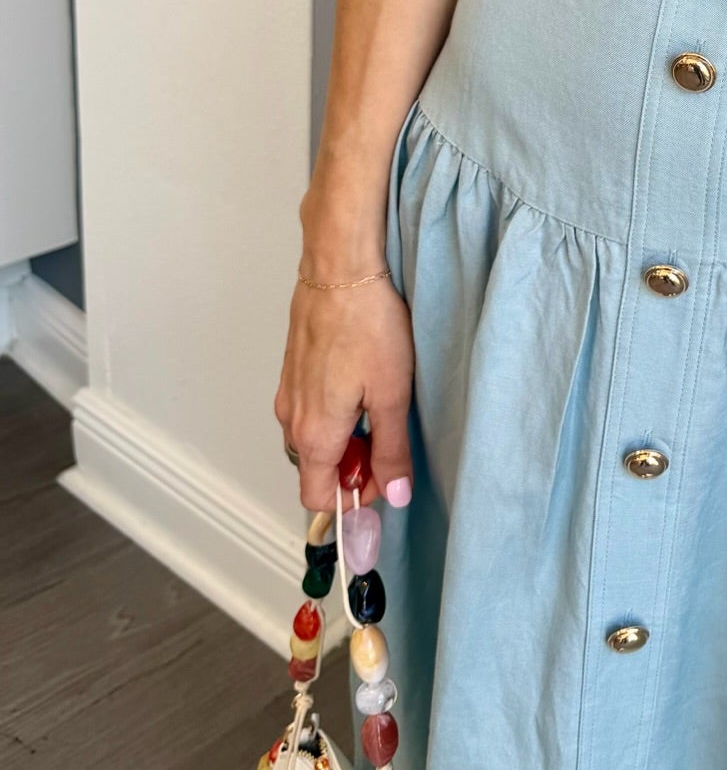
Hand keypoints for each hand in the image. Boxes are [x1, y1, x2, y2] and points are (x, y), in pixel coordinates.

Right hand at [274, 268, 415, 512]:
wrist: (340, 271)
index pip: (318, 499)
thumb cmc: (368, 326)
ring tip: (378, 402)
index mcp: (314, 435)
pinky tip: (361, 382)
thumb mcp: (392, 395)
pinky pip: (309, 412)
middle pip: (317, 470)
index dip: (354, 498)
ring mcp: (288, 394)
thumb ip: (391, 450)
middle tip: (388, 434)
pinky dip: (334, 413)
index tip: (385, 475)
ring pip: (313, 439)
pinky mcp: (292, 373)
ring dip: (344, 438)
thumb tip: (395, 495)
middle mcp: (291, 420)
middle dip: (353, 466)